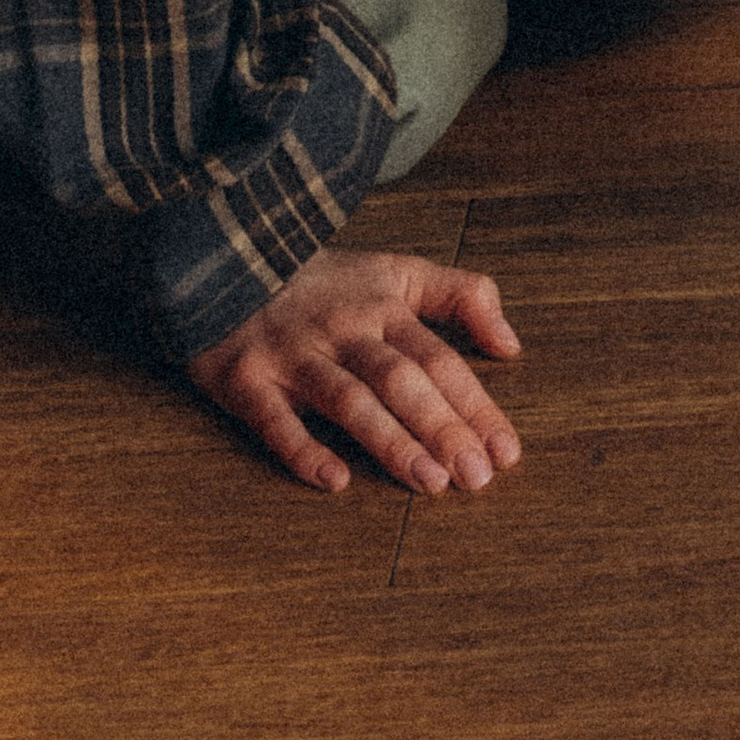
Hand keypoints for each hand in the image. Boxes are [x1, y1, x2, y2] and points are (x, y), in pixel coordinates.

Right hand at [187, 246, 523, 497]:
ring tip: (430, 482)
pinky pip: (274, 419)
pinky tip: (335, 480)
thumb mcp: (397, 270)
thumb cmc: (325, 281)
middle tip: (478, 477)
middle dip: (442, 428)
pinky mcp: (246, 379)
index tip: (507, 450)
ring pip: (348, 399)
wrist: (227, 257)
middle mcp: (343, 329)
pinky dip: (303, 449)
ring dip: (391, 441)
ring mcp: (294, 355)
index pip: (439, 359)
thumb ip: (461, 296)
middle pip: (401, 379)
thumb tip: (512, 345)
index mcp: (383, 305)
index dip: (475, 404)